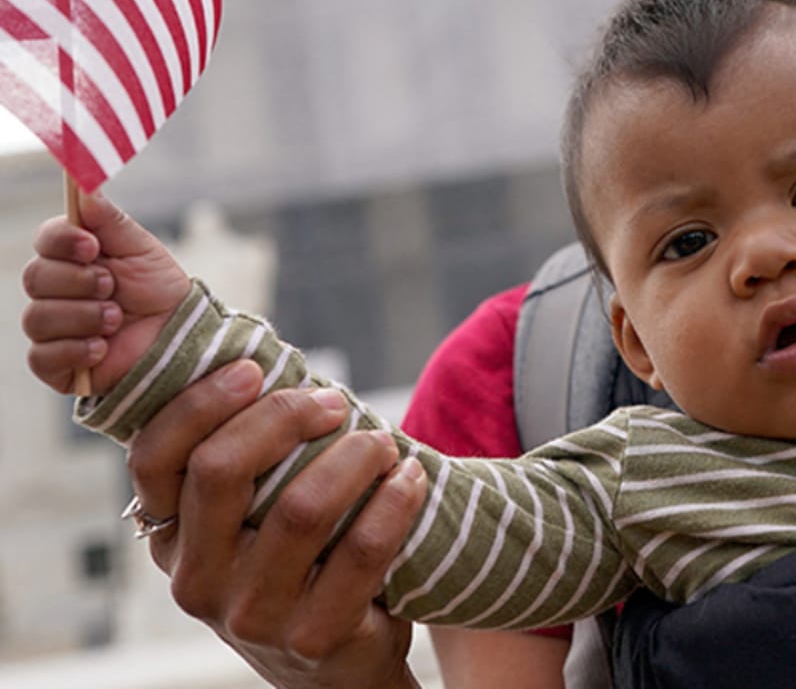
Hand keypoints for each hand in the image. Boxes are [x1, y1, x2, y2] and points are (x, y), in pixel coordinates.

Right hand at [21, 194, 190, 394]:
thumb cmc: (158, 289)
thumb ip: (110, 221)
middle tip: (112, 286)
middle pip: (35, 278)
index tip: (91, 246)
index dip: (62, 241)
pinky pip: (42, 356)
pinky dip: (77, 349)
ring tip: (117, 319)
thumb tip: (84, 187)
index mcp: (72, 257)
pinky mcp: (55, 363)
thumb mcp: (141, 249)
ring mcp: (52, 327)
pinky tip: (103, 347)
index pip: (46, 240)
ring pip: (38, 317)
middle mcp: (55, 290)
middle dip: (79, 282)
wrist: (178, 335)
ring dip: (84, 316)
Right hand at [128, 362, 428, 688]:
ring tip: (383, 442)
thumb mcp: (246, 528)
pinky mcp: (315, 638)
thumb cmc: (296, 569)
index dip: (199, 404)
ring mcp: (253, 616)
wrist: (339, 668)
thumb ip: (244, 468)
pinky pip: (361, 551)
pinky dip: (393, 502)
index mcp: (171, 542)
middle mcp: (197, 582)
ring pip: (300, 507)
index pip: (155, 460)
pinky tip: (411, 478)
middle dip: (283, 416)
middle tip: (332, 401)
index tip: (255, 369)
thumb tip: (268, 366)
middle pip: (220, 471)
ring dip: (353, 455)